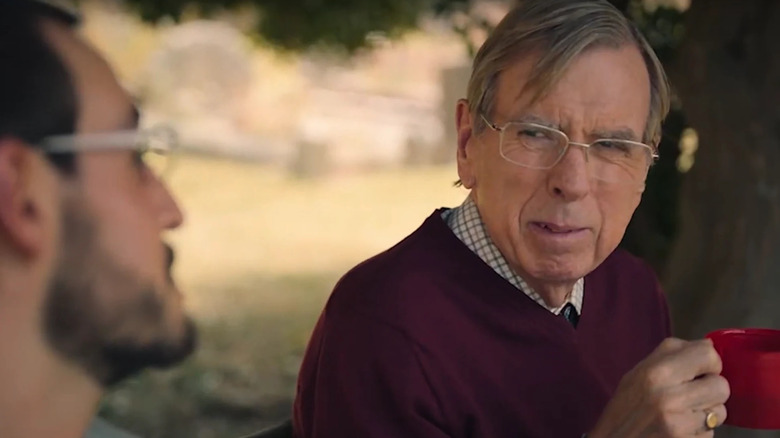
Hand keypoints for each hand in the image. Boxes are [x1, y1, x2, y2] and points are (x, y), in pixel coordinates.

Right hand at [588, 338, 729, 437]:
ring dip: (708, 413)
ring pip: (720, 412)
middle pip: (721, 385)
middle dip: (711, 390)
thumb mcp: (637, 374)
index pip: (708, 355)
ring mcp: (680, 425)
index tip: (699, 370)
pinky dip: (700, 431)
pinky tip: (681, 430)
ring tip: (686, 414)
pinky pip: (711, 433)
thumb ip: (670, 356)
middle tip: (693, 394)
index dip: (709, 362)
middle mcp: (670, 397)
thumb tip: (708, 345)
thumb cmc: (624, 407)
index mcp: (656, 373)